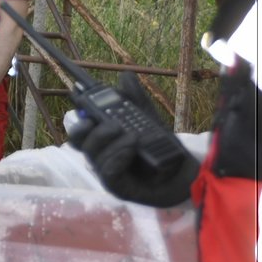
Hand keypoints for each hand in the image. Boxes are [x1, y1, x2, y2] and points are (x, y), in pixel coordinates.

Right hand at [67, 72, 199, 206]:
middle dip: (85, 129)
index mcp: (102, 139)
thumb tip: (125, 75)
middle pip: (78, 142)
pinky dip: (118, 154)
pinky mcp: (117, 186)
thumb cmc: (161, 147)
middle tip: (105, 121)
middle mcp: (99, 155)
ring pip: (93, 154)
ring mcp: (106, 172)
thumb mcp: (148, 118)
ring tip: (131, 134)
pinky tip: (132, 146)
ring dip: (110, 140)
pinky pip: (108, 170)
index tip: (83, 103)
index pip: (80, 128)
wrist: (183, 172)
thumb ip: (135, 99)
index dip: (79, 116)